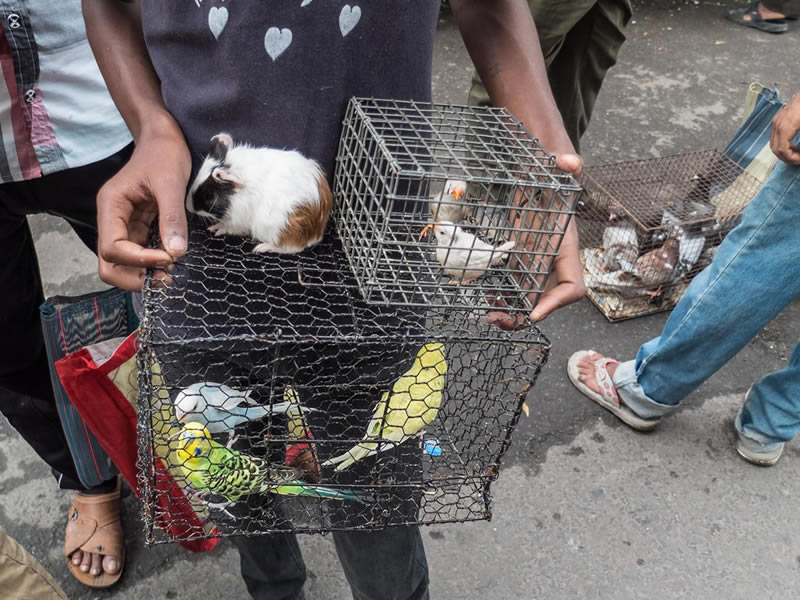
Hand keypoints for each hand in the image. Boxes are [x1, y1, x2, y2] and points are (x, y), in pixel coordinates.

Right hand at [96, 129, 191, 290]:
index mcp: (111, 206)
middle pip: (109, 263)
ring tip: (171, 271)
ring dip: (144, 272)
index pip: (111, 248)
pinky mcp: (140, 226)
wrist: (164, 139)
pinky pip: (140, 252)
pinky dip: (153, 262)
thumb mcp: (171, 183)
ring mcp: (125, 224)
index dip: (138, 260)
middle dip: (134, 276)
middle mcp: (113, 219)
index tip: (168, 257)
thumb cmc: (164, 154)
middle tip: (165, 277)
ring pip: (124, 262)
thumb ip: (172, 217)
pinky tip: (171, 259)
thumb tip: (176, 252)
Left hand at [487, 153, 585, 329]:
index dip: (556, 303)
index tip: (534, 313)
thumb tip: (571, 163)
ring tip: (489, 313)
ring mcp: (537, 258)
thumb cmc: (553, 169)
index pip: (572, 286)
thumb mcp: (559, 165)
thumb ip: (566, 165)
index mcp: (566, 246)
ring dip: (511, 308)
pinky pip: (515, 280)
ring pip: (528, 296)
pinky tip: (484, 293)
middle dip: (526, 315)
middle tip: (499, 320)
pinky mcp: (522, 252)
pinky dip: (501, 291)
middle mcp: (553, 258)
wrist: (542, 165)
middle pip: (547, 300)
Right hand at [770, 93, 799, 164]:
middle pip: (775, 148)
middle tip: (796, 161)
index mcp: (785, 127)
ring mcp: (776, 121)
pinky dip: (780, 145)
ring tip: (794, 154)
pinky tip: (791, 145)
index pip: (781, 150)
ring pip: (772, 144)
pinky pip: (774, 137)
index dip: (790, 158)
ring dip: (782, 152)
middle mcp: (777, 125)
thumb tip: (799, 153)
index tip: (799, 160)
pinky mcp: (777, 119)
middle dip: (785, 158)